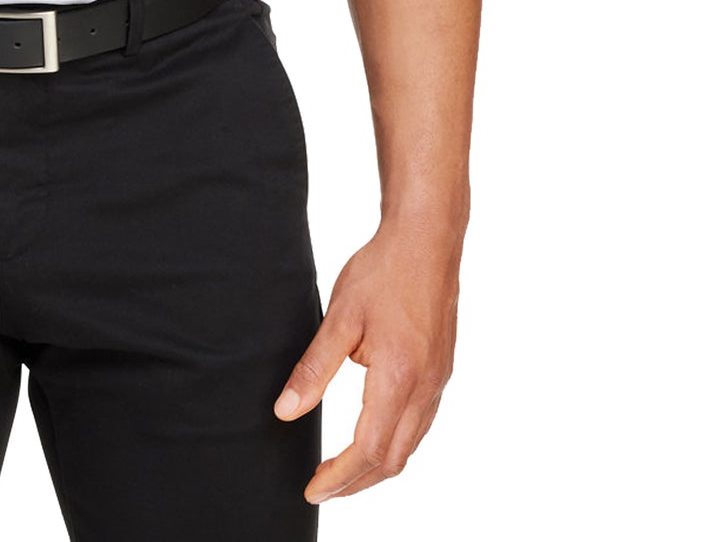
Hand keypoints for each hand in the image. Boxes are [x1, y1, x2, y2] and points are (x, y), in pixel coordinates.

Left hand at [271, 220, 461, 503]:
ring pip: (411, 446)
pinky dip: (395, 443)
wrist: (427, 239)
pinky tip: (373, 436)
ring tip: (341, 471)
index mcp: (400, 377)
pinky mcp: (442, 371)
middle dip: (356, 482)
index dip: (339, 477)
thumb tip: (285, 412)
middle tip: (321, 487)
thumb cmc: (383, 271)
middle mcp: (426, 388)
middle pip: (394, 459)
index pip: (369, 450)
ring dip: (376, 466)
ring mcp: (439, 381)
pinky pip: (421, 424)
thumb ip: (314, 370)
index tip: (311, 488)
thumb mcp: (340, 317)